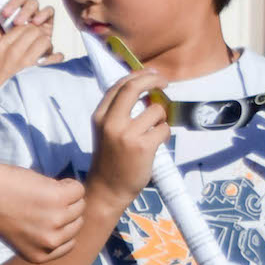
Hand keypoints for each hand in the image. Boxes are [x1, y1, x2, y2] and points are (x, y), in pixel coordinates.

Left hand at [0, 0, 55, 53]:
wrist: (10, 69)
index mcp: (9, 9)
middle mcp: (22, 10)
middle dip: (15, 0)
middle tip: (5, 13)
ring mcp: (35, 15)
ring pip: (34, 2)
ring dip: (25, 10)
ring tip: (18, 23)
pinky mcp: (46, 24)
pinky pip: (48, 11)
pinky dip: (42, 14)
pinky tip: (34, 23)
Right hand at [0, 12, 55, 119]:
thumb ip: (10, 44)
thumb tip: (29, 30)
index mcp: (1, 46)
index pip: (22, 27)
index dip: (30, 31)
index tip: (30, 41)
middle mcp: (12, 52)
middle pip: (35, 30)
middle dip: (40, 36)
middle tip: (39, 47)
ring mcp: (24, 63)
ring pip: (45, 40)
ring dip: (48, 46)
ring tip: (44, 55)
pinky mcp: (35, 74)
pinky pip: (54, 57)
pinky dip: (56, 59)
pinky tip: (52, 63)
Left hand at [0, 163, 84, 263]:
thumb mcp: (22, 235)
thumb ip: (45, 237)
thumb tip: (75, 225)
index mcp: (39, 256)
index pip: (70, 243)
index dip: (61, 226)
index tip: (42, 218)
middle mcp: (49, 242)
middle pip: (77, 223)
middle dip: (64, 210)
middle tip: (38, 202)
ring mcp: (56, 221)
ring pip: (80, 205)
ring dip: (65, 195)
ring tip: (40, 194)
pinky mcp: (59, 199)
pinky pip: (78, 189)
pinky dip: (66, 183)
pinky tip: (45, 185)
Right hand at [86, 68, 169, 207]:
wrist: (107, 190)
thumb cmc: (111, 160)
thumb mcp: (106, 132)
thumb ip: (120, 111)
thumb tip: (146, 89)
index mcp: (100, 117)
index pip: (119, 85)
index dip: (139, 75)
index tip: (152, 74)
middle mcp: (111, 123)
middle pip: (134, 87)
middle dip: (154, 80)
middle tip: (164, 84)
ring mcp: (126, 134)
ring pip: (156, 110)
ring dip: (161, 118)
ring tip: (154, 132)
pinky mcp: (143, 146)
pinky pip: (164, 129)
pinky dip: (164, 134)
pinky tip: (156, 144)